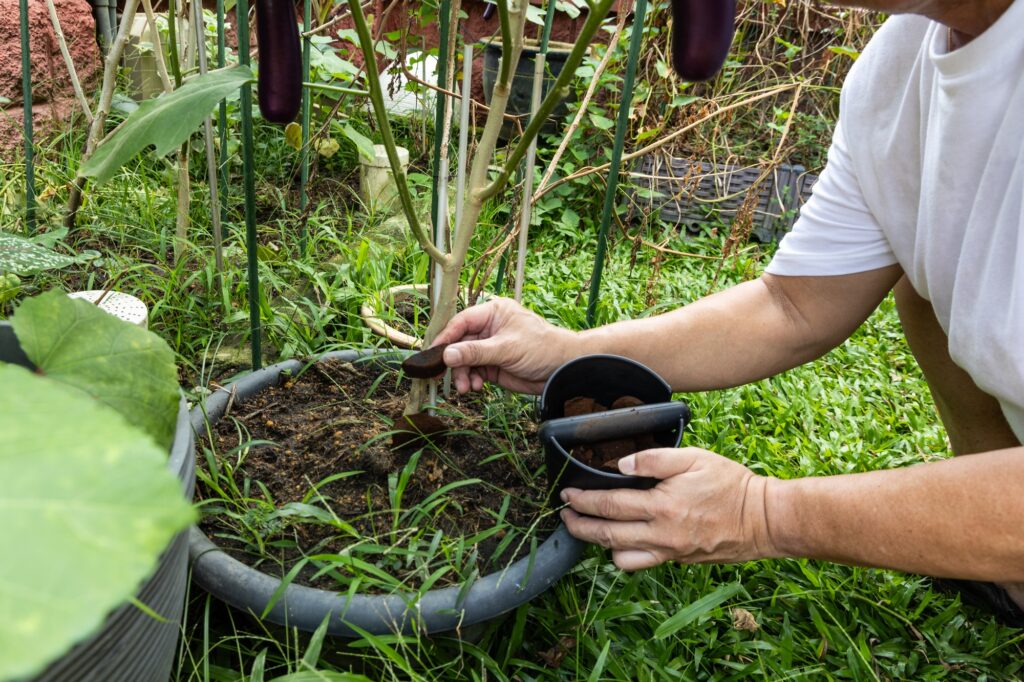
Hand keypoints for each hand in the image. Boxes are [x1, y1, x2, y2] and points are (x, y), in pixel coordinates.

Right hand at [431, 297, 576, 394]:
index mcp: (493, 312)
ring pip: (464, 360)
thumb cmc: (541, 349)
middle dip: (453, 361)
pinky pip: (473, 371)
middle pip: (459, 342)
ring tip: (467, 388)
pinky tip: (476, 387)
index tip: (432, 353)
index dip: (445, 337)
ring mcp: (490, 347)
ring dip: (462, 374)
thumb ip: (475, 352)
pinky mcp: (493, 365)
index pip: (461, 322)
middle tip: (441, 377)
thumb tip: (447, 355)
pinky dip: (471, 380)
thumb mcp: (506, 348)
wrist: (562, 370)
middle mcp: (489, 328)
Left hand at [559, 447, 777, 570]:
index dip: (583, 500)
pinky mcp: (677, 560)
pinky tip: (618, 542)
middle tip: (564, 515)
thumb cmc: (730, 485)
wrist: (763, 519)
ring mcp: (669, 552)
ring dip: (597, 543)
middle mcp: (662, 535)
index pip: (610, 505)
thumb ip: (655, 459)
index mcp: (662, 506)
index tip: (567, 494)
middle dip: (579, 525)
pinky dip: (623, 556)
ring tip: (586, 527)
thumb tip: (622, 465)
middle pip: (606, 535)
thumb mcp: (694, 458)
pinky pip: (641, 564)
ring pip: (620, 556)